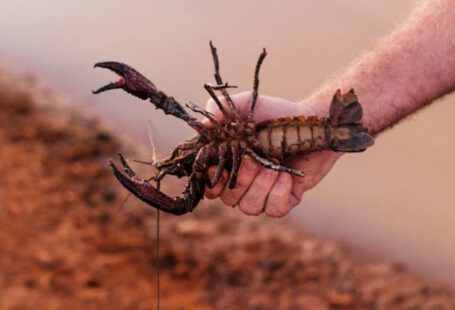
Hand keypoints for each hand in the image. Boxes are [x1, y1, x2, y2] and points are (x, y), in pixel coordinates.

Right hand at [204, 92, 340, 216]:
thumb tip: (201, 127)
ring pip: (249, 207)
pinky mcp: (284, 199)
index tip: (220, 170)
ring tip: (276, 166)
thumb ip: (221, 110)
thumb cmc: (277, 113)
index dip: (212, 183)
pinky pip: (273, 210)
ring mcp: (262, 192)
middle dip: (242, 179)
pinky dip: (279, 194)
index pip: (209, 186)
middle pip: (228, 199)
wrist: (312, 122)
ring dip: (262, 186)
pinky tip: (287, 176)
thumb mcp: (247, 104)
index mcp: (228, 163)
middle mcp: (242, 182)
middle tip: (256, 160)